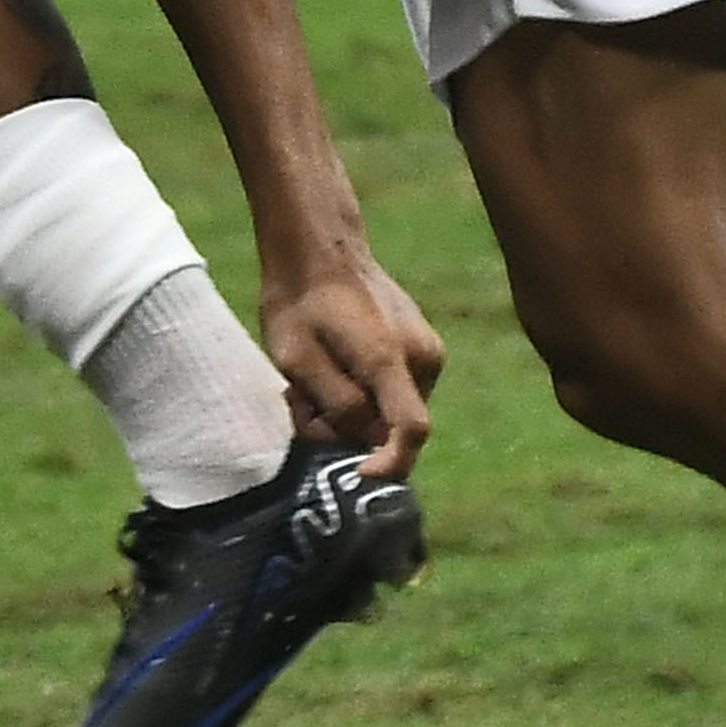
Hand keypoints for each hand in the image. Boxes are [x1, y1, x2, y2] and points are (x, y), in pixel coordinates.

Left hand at [257, 240, 443, 477]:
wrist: (320, 251)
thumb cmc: (299, 304)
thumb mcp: (296, 360)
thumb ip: (335, 404)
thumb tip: (367, 438)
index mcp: (391, 360)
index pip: (411, 431)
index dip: (390, 464)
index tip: (359, 475)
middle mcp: (424, 358)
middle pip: (393, 425)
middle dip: (348, 429)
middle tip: (301, 405)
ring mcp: (428, 351)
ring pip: (391, 409)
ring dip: (351, 410)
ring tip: (309, 381)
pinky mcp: (422, 348)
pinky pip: (394, 390)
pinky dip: (362, 392)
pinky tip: (330, 370)